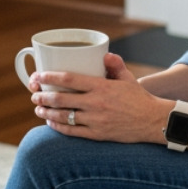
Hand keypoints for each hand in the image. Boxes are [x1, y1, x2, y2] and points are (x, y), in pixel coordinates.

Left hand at [28, 53, 173, 144]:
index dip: (50, 77)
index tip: (38, 76)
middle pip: (61, 99)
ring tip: (38, 108)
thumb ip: (114, 64)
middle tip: (34, 94)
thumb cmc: (139, 98)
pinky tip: (51, 122)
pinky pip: (72, 132)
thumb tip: (104, 54)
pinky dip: (58, 126)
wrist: (152, 121)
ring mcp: (96, 120)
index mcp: (101, 86)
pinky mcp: (97, 135)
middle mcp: (96, 103)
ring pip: (64, 116)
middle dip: (43, 96)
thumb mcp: (128, 78)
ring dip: (47, 112)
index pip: (69, 79)